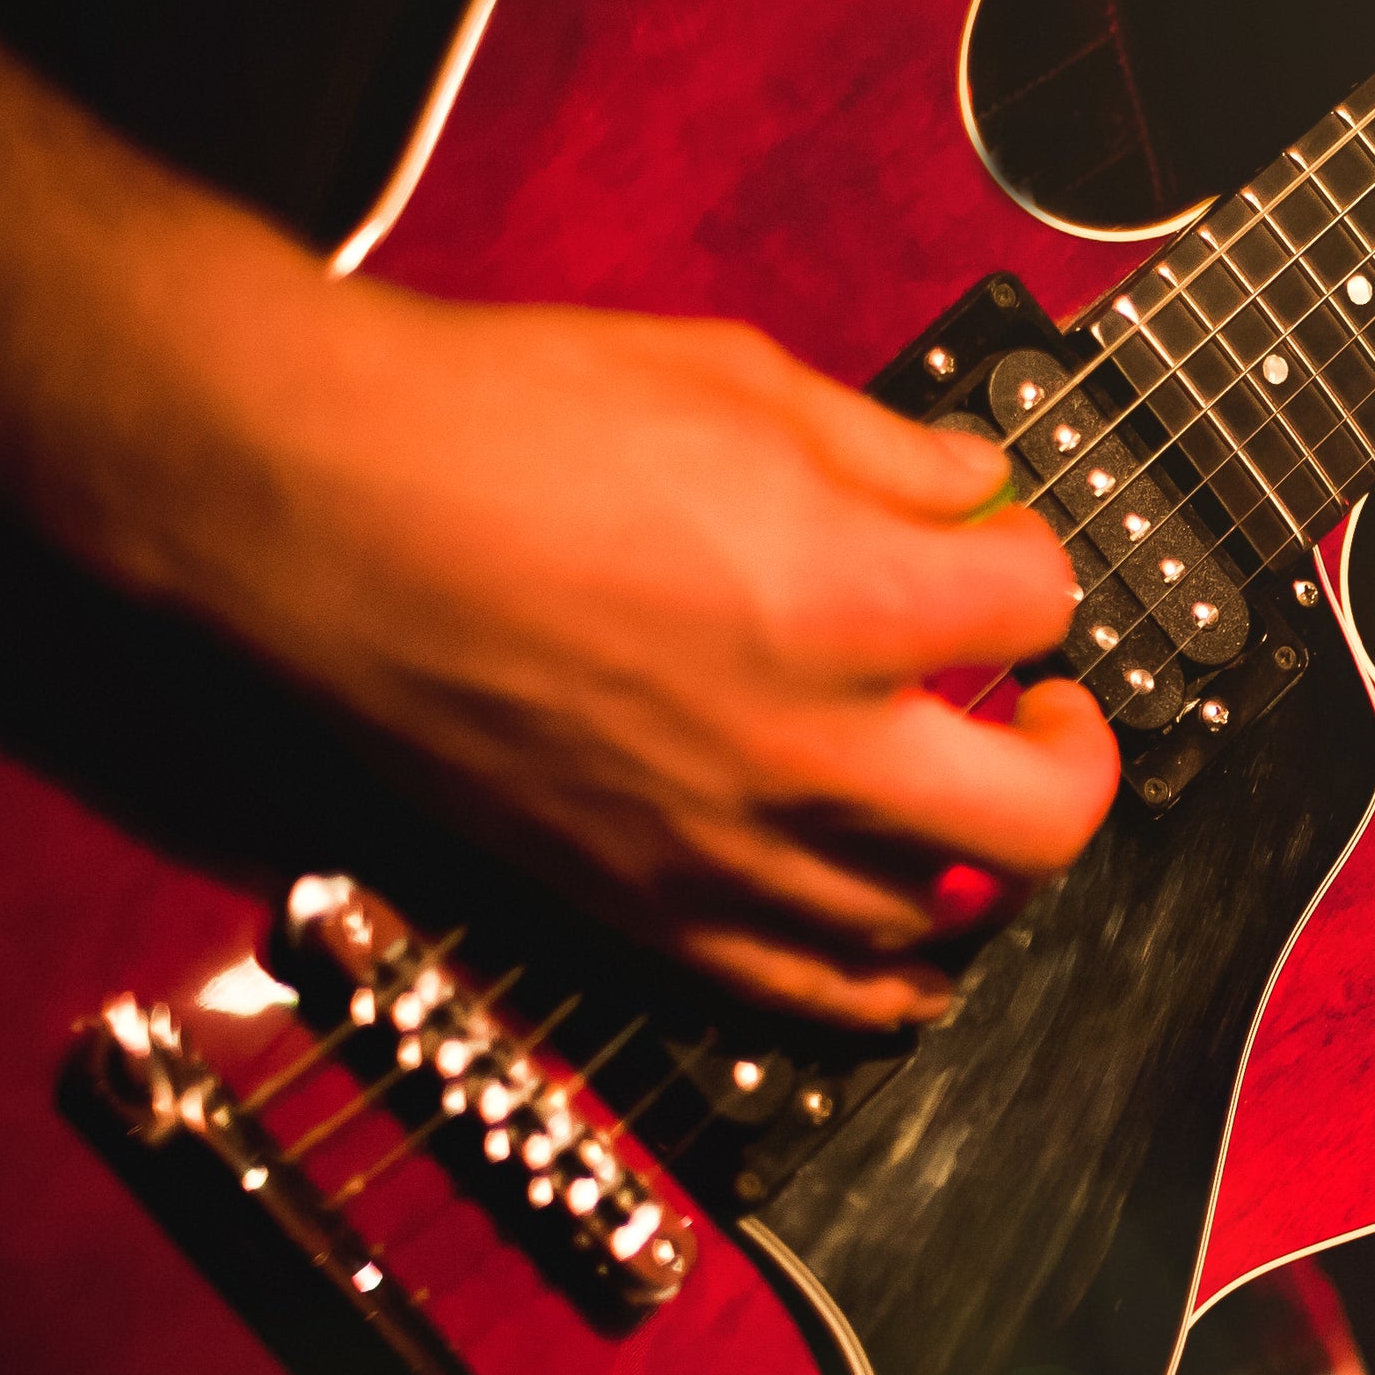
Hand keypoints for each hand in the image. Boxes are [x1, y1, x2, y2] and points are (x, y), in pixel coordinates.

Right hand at [0, 0, 1115, 1023]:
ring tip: (962, 796)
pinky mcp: (641, 910)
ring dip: (981, 862)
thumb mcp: (728, 376)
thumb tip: (976, 486)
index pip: (1041, 604)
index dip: (1034, 564)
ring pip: (939, 921)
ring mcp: (726, 851)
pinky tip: (909, 936)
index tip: (995, 547)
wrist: (300, 505)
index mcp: (845, 596)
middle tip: (1043, 707)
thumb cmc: (496, 419)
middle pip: (1047, 815)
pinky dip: (886, 981)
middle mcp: (806, 749)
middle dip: (1075, 754)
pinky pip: (814, 999)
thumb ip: (884, 449)